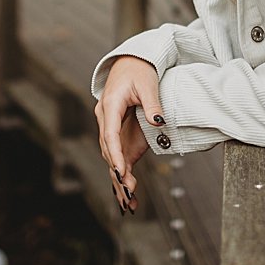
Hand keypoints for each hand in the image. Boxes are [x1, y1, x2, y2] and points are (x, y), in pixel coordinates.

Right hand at [94, 55, 164, 213]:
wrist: (132, 63)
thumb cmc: (140, 71)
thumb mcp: (148, 84)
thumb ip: (152, 103)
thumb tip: (158, 121)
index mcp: (110, 105)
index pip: (109, 132)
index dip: (114, 153)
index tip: (119, 170)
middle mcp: (106, 118)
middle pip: (108, 149)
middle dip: (117, 172)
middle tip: (128, 193)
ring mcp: (111, 127)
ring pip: (111, 157)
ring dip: (119, 178)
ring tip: (130, 201)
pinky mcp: (120, 133)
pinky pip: (119, 156)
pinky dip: (124, 174)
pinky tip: (130, 193)